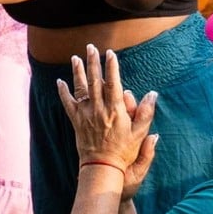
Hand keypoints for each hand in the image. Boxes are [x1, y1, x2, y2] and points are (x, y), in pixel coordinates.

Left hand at [60, 46, 157, 173]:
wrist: (102, 166)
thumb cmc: (124, 150)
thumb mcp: (140, 132)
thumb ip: (146, 112)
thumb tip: (153, 94)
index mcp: (114, 110)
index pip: (113, 83)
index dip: (111, 67)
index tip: (110, 53)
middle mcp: (98, 109)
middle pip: (94, 81)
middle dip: (93, 62)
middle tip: (91, 47)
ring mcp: (85, 114)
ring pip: (80, 88)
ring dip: (77, 72)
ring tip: (76, 58)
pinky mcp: (76, 121)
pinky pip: (67, 103)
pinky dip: (63, 92)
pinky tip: (59, 82)